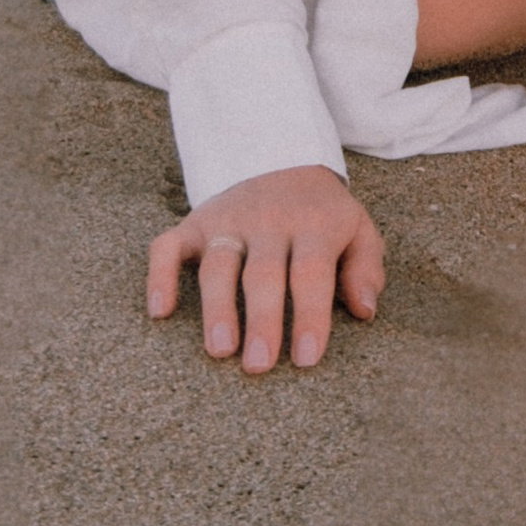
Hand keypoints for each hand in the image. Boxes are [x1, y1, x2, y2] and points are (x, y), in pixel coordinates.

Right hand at [145, 166, 385, 371]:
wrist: (283, 160)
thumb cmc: (324, 215)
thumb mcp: (358, 230)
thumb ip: (365, 269)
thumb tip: (365, 310)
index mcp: (314, 224)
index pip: (311, 272)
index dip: (309, 315)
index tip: (307, 359)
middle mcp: (268, 221)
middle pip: (263, 272)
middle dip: (261, 320)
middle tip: (258, 365)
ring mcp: (228, 221)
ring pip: (218, 263)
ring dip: (216, 307)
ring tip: (219, 350)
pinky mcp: (195, 222)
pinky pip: (169, 246)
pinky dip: (160, 276)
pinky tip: (159, 312)